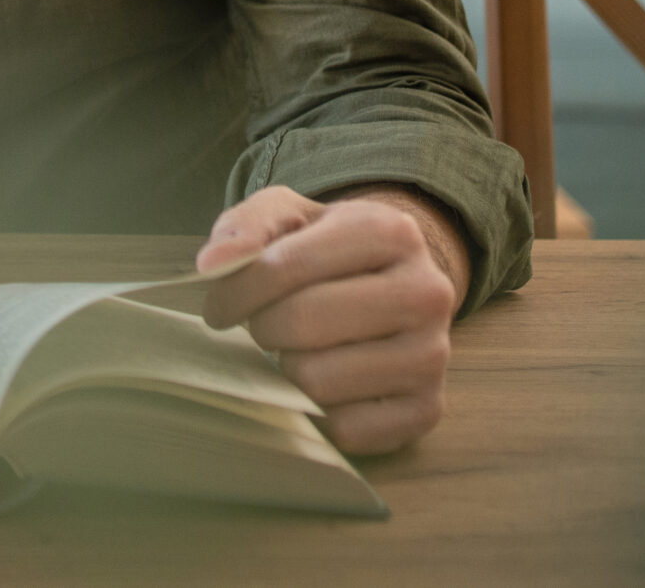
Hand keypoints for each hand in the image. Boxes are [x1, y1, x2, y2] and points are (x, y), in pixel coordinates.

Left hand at [195, 185, 467, 455]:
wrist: (392, 286)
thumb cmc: (327, 251)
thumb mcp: (289, 216)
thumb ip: (246, 227)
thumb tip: (212, 263)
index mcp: (391, 231)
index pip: (284, 266)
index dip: (235, 291)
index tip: (219, 305)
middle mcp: (425, 292)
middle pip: (301, 323)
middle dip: (263, 328)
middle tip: (265, 326)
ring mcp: (432, 355)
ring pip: (318, 380)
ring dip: (289, 369)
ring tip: (298, 349)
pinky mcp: (426, 410)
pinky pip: (344, 428)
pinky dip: (318, 412)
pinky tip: (324, 382)